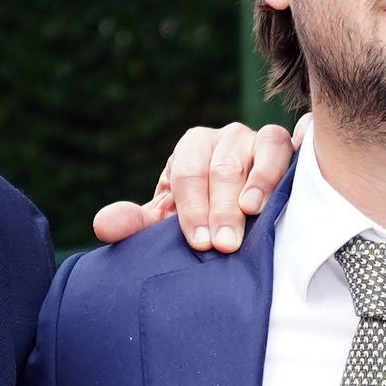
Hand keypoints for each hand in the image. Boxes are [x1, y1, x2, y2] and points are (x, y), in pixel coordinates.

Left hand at [93, 117, 300, 252]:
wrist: (250, 221)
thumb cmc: (204, 222)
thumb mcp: (168, 226)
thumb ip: (136, 225)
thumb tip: (102, 226)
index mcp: (191, 153)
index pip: (186, 173)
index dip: (191, 208)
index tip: (198, 242)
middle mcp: (221, 140)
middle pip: (219, 166)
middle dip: (219, 208)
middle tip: (223, 245)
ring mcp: (254, 140)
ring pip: (252, 152)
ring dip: (250, 188)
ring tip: (248, 215)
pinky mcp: (282, 147)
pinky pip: (280, 147)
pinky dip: (275, 169)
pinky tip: (271, 196)